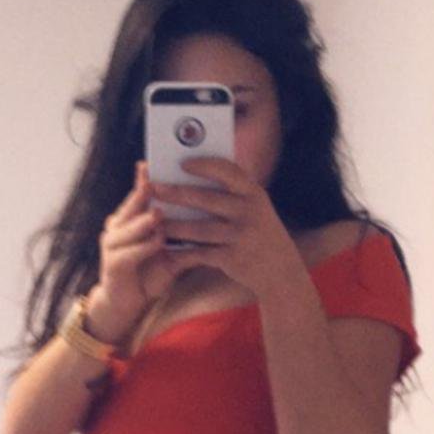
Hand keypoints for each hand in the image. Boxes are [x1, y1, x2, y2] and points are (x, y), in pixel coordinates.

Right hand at [95, 160, 193, 329]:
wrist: (128, 305)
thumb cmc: (149, 274)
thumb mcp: (169, 252)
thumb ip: (183, 236)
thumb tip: (212, 219)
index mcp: (129, 220)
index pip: (139, 194)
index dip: (146, 178)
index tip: (159, 163)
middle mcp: (116, 228)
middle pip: (131, 206)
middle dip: (144, 193)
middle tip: (159, 181)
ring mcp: (111, 246)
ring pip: (128, 228)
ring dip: (144, 222)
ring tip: (159, 215)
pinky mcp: (112, 266)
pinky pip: (128, 253)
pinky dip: (143, 247)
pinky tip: (157, 242)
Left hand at [150, 156, 299, 297]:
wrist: (280, 270)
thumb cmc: (259, 233)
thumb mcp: (255, 208)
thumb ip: (233, 193)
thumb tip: (195, 175)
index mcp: (253, 193)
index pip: (227, 171)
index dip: (204, 165)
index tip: (182, 163)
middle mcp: (248, 211)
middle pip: (205, 199)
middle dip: (176, 193)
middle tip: (154, 188)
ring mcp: (240, 235)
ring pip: (198, 229)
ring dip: (173, 225)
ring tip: (154, 221)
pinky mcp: (232, 258)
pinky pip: (200, 253)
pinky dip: (182, 253)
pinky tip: (167, 251)